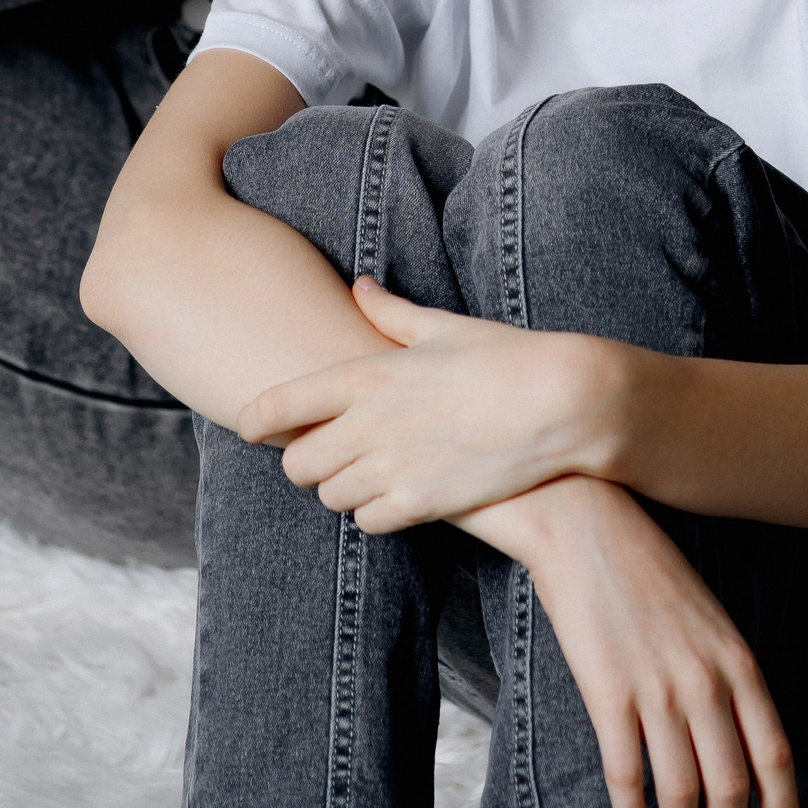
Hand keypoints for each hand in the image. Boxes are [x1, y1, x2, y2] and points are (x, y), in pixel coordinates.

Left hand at [235, 277, 617, 531]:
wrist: (560, 403)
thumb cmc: (504, 357)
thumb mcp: (445, 327)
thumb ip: (392, 312)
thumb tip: (361, 286)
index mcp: (369, 375)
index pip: (281, 404)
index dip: (255, 419)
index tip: (247, 425)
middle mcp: (371, 423)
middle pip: (296, 464)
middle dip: (305, 460)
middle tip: (325, 453)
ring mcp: (394, 467)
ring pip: (330, 497)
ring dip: (342, 488)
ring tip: (369, 472)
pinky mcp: (421, 503)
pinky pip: (369, 522)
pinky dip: (375, 512)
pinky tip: (398, 494)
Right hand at [473, 475, 798, 807]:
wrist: (589, 527)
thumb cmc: (649, 571)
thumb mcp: (710, 618)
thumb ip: (727, 675)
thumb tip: (738, 742)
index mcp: (737, 660)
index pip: (775, 755)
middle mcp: (705, 681)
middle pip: (731, 787)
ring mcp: (657, 690)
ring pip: (681, 794)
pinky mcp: (608, 696)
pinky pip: (627, 778)